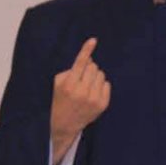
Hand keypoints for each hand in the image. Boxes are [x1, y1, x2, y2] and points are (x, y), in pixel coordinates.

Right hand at [50, 37, 109, 164]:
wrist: (65, 124)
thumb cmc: (61, 99)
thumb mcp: (58, 83)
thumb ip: (71, 69)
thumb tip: (88, 59)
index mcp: (69, 85)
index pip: (80, 63)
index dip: (86, 50)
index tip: (93, 40)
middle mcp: (82, 92)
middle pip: (92, 66)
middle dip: (88, 68)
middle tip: (81, 78)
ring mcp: (94, 99)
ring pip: (101, 74)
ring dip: (94, 76)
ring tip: (87, 86)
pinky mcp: (102, 104)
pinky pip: (107, 84)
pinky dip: (100, 85)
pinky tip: (92, 93)